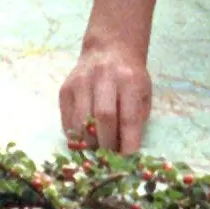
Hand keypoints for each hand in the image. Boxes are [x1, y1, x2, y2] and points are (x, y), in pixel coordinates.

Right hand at [59, 38, 150, 154]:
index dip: (128, 142)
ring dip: (89, 144)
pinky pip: (67, 119)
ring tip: (96, 154)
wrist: (109, 48)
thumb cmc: (131, 77)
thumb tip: (125, 151)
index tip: (128, 160)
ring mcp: (81, 81)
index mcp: (129, 80)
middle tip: (110, 160)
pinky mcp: (66, 88)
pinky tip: (83, 142)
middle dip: (107, 145)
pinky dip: (75, 136)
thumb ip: (137, 119)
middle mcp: (103, 77)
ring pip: (81, 120)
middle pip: (102, 117)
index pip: (128, 117)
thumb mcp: (143, 92)